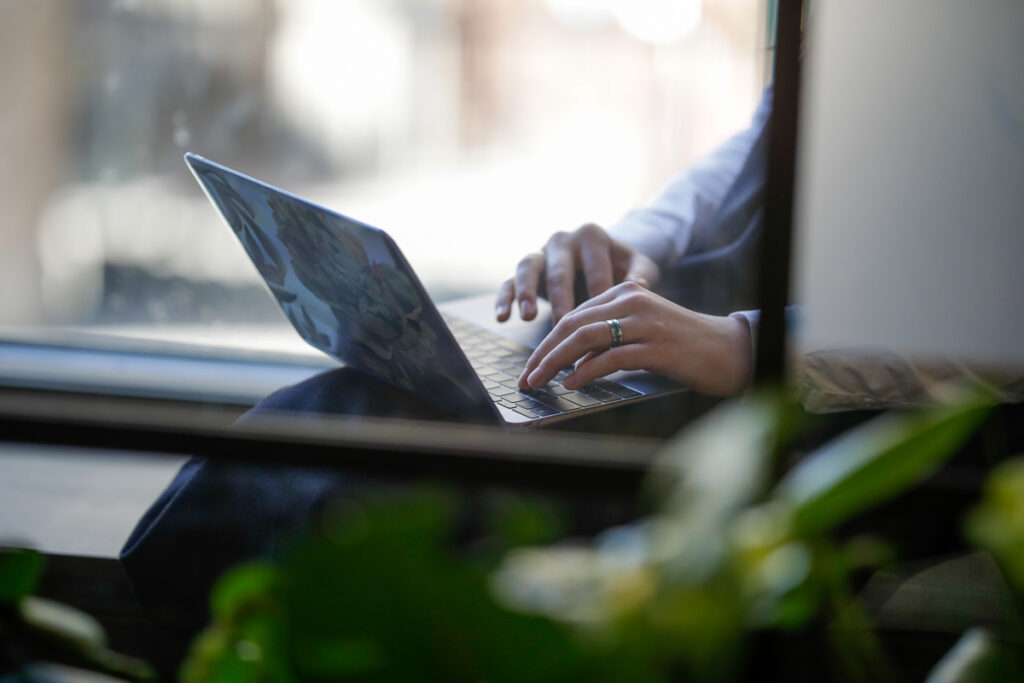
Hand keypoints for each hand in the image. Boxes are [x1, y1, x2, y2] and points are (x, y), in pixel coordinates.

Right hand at [495, 223, 659, 323]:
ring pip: (528, 269)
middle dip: (561, 301)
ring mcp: (541, 253)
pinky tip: (504, 318)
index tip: (603, 325)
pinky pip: (509, 281)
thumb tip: (641, 287)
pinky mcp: (526, 269)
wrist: (602, 257)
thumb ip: (641, 274)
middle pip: (560, 271)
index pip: (595, 269)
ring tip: (527, 318)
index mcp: (592, 237)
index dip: (599, 297)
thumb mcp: (637, 266)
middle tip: (564, 327)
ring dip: (526, 294)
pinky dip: (505, 298)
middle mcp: (563, 241)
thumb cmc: (622, 266)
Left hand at [517, 282, 752, 396]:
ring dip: (555, 363)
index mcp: (625, 292)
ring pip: (585, 338)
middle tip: (525, 378)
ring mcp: (645, 323)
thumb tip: (569, 362)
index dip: (546, 343)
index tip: (531, 367)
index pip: (574, 315)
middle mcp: (632, 301)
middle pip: (572, 324)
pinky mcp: (657, 347)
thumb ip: (608, 339)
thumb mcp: (640, 333)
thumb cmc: (683, 346)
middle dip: (543, 353)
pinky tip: (572, 384)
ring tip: (538, 382)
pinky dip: (586, 371)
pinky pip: (611, 357)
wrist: (730, 351)